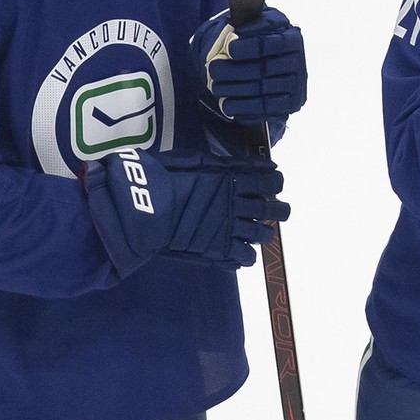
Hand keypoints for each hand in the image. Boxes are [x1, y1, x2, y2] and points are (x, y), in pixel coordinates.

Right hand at [83, 148, 289, 274]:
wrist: (141, 207)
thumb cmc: (161, 178)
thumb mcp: (194, 161)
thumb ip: (224, 165)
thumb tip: (252, 165)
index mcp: (232, 178)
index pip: (270, 180)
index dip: (275, 182)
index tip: (272, 184)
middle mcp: (236, 203)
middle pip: (274, 209)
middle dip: (278, 210)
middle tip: (274, 210)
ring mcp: (229, 228)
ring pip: (263, 234)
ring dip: (263, 232)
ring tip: (256, 232)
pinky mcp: (219, 249)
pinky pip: (245, 257)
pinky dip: (245, 255)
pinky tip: (239, 251)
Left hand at [193, 7, 306, 123]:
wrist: (268, 65)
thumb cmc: (256, 43)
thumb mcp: (252, 29)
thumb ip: (245, 29)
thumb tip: (231, 37)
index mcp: (291, 37)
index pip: (273, 43)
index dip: (251, 46)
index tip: (229, 48)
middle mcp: (298, 62)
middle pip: (266, 68)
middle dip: (236, 70)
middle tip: (213, 69)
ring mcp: (296, 85)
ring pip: (263, 89)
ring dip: (235, 89)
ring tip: (215, 86)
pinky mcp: (289, 104)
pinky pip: (265, 108)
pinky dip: (243, 107)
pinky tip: (226, 103)